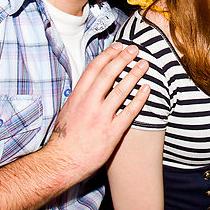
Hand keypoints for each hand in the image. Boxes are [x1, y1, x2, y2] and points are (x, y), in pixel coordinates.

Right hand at [44, 42, 150, 181]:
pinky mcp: (111, 132)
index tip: (118, 47)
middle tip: (135, 50)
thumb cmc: (64, 139)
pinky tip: (147, 89)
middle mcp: (89, 104)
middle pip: (109, 75)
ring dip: (134, 75)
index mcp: (77, 97)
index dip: (107, 55)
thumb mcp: (67, 111)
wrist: (62, 162)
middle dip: (123, 59)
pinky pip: (129, 111)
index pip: (93, 69)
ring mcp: (101, 117)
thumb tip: (90, 84)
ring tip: (144, 65)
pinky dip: (140, 99)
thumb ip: (80, 97)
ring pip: (121, 90)